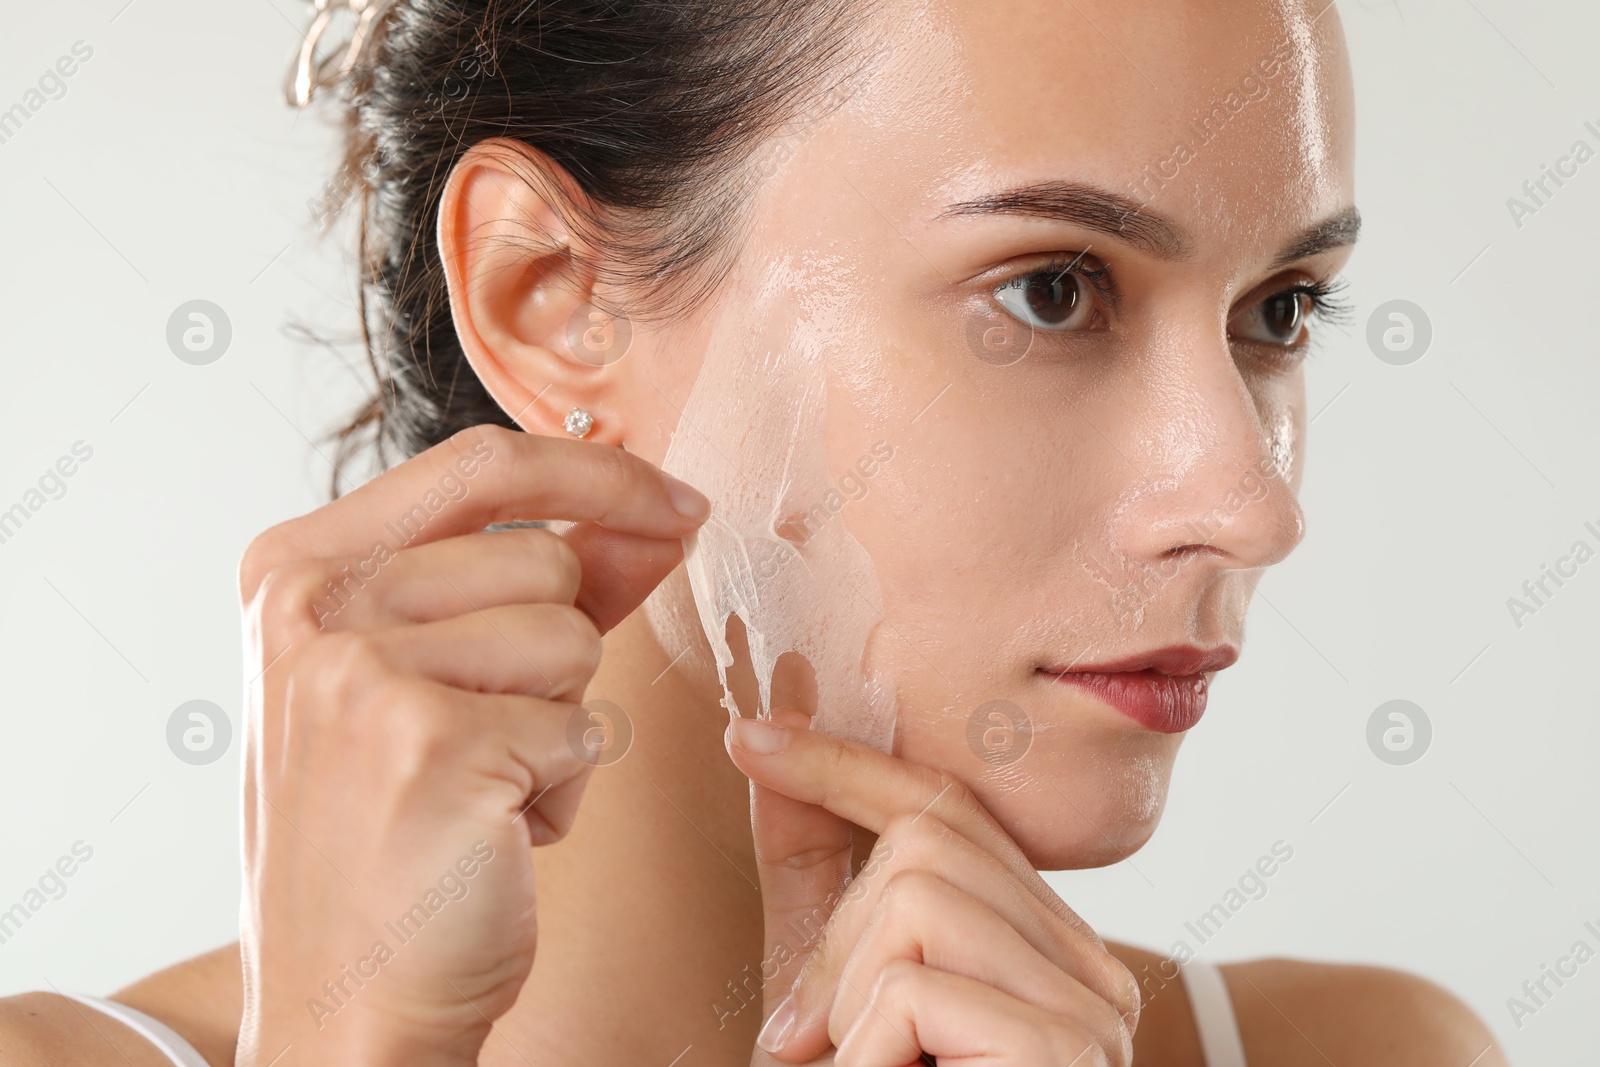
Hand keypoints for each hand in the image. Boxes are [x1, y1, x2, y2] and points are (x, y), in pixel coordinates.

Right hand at [235, 425, 708, 1065]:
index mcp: (295, 566)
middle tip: (486, 735)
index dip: (600, 474)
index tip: (680, 505)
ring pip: (573, 638)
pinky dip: (560, 789)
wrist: (347, 997)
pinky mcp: (428, 743)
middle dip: (561, 650)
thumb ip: (534, 580)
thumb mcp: (433, 674)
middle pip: (545, 555)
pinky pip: (580, 727)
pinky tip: (489, 833)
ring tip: (479, 788)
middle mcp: (311, 604)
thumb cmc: (394, 832)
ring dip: (559, 724)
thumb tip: (656, 514)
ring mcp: (360, 670)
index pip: (483, 460)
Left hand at [726, 708, 1139, 1066]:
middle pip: (929, 836)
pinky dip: (862, 1046)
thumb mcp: (838, 1000)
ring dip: (845, 992)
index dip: (846, 762)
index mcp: (1039, 948)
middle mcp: (1086, 967)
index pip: (950, 806)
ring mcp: (1088, 1011)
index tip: (752, 735)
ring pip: (919, 893)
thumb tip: (768, 752)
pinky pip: (917, 984)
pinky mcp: (1061, 1053)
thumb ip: (815, 888)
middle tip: (802, 1038)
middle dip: (832, 926)